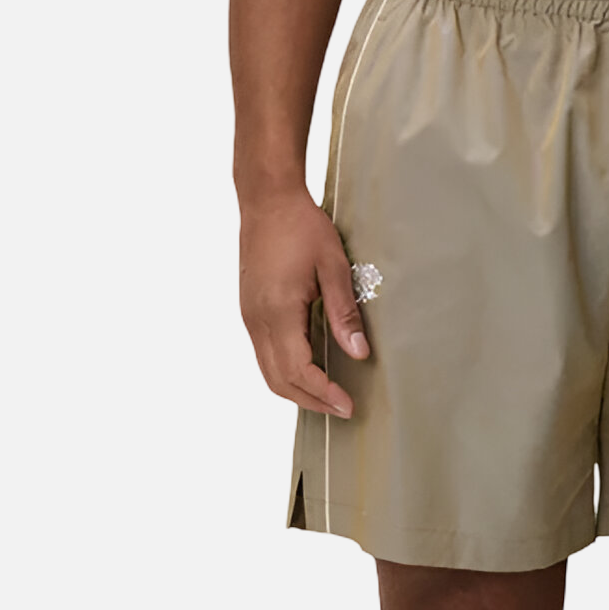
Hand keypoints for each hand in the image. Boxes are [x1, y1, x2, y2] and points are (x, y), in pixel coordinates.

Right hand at [240, 184, 368, 416]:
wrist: (267, 200)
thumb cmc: (301, 226)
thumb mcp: (333, 266)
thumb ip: (344, 312)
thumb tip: (359, 352)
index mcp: (277, 312)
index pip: (298, 371)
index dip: (324, 393)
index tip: (348, 405)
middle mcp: (256, 321)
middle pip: (278, 381)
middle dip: (310, 401)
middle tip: (342, 409)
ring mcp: (249, 317)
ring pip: (267, 371)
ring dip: (296, 390)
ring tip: (327, 396)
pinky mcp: (249, 311)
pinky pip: (263, 354)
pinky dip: (285, 371)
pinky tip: (308, 369)